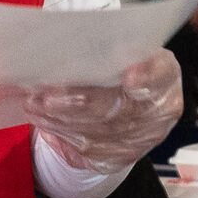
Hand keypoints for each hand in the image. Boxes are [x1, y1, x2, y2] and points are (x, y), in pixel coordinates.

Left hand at [25, 50, 183, 173]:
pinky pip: (85, 148)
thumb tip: (70, 40)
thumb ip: (104, 47)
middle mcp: (158, 110)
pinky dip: (58, 130)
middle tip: (48, 96)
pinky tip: (40, 117)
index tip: (128, 78)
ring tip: (33, 103)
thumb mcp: (116, 49)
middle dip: (81, 103)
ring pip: (97, 132)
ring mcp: (139, 139)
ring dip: (60, 118)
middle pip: (121, 109)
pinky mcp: (116, 158)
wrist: (117, 106)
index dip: (147, 77)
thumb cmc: (115, 69)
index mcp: (164, 75)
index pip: (160, 75)